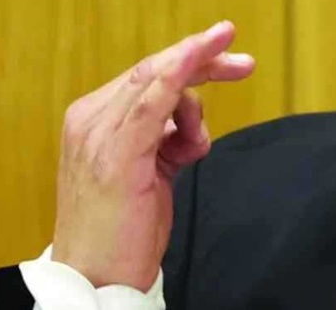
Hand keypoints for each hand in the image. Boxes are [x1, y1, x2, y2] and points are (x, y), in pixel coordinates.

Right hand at [51, 21, 254, 288]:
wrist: (95, 278)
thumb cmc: (122, 231)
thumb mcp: (150, 172)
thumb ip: (167, 139)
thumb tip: (192, 124)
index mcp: (94, 120)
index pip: (147, 75)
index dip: (191, 60)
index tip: (230, 56)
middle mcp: (90, 120)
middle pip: (154, 70)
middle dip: (204, 59)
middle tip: (245, 62)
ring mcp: (99, 135)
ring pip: (157, 80)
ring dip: (199, 90)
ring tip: (192, 149)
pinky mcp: (116, 155)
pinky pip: (151, 104)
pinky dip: (175, 75)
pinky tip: (194, 58)